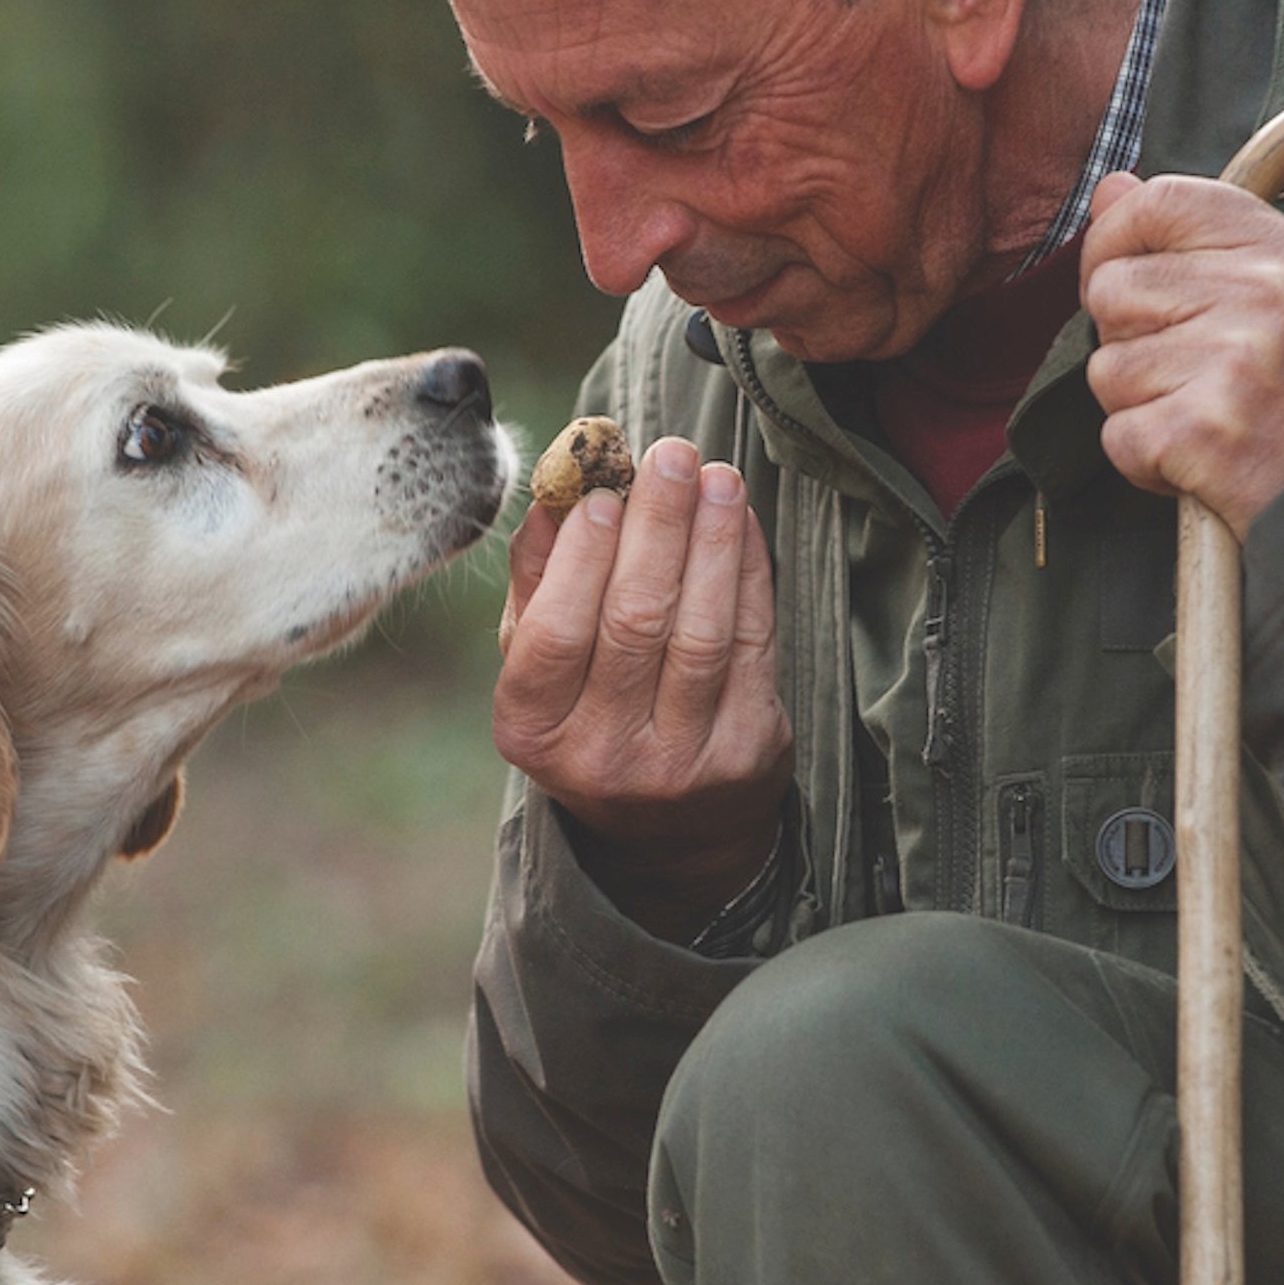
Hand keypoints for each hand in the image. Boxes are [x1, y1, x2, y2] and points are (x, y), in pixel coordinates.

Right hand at [495, 436, 791, 939]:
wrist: (669, 829)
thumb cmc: (590, 712)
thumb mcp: (540, 663)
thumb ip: (537, 578)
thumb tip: (556, 488)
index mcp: (531, 729)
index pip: (554, 635)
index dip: (582, 558)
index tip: (603, 491)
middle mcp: (600, 756)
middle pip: (634, 623)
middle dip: (657, 528)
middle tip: (671, 455)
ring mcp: (679, 762)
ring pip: (701, 632)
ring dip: (712, 542)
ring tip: (716, 476)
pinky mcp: (746, 753)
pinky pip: (752, 644)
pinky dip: (749, 573)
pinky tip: (741, 522)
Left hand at [1079, 169, 1283, 532]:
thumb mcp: (1275, 291)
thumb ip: (1190, 235)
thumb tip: (1110, 188)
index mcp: (1283, 247)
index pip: (1160, 201)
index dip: (1113, 238)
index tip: (1118, 274)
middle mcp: (1263, 293)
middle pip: (1113, 287)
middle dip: (1126, 336)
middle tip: (1190, 370)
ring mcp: (1233, 362)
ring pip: (1106, 365)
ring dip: (1136, 402)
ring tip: (1201, 411)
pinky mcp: (1200, 430)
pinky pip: (1116, 433)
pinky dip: (1142, 458)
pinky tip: (1196, 456)